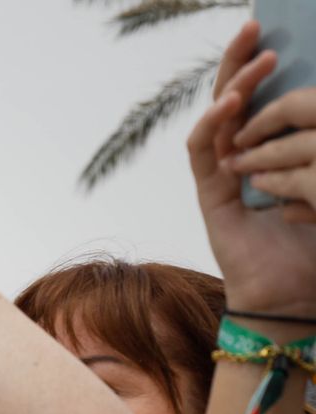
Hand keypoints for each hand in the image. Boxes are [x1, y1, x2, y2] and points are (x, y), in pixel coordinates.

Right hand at [188, 22, 315, 319]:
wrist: (296, 299)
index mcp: (274, 155)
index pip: (265, 101)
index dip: (268, 68)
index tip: (283, 34)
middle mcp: (244, 161)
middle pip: (236, 100)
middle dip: (244, 61)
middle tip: (254, 24)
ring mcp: (224, 177)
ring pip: (219, 119)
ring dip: (234, 84)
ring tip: (255, 55)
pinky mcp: (212, 196)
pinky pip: (203, 152)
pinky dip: (213, 124)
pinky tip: (230, 104)